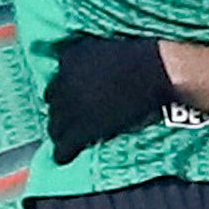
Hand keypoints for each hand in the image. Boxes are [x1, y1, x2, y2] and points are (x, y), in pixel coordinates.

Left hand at [44, 35, 172, 163]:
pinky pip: (64, 146)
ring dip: (61, 133)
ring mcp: (71, 106)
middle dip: (62, 113)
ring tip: (67, 141)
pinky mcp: (81, 128)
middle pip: (53, 104)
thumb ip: (90, 62)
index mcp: (70, 57)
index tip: (75, 99)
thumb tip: (89, 82)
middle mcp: (64, 80)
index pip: (57, 79)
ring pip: (55, 126)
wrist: (156, 73)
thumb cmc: (141, 60)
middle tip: (72, 121)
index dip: (65, 93)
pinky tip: (64, 157)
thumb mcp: (106, 50)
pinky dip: (64, 153)